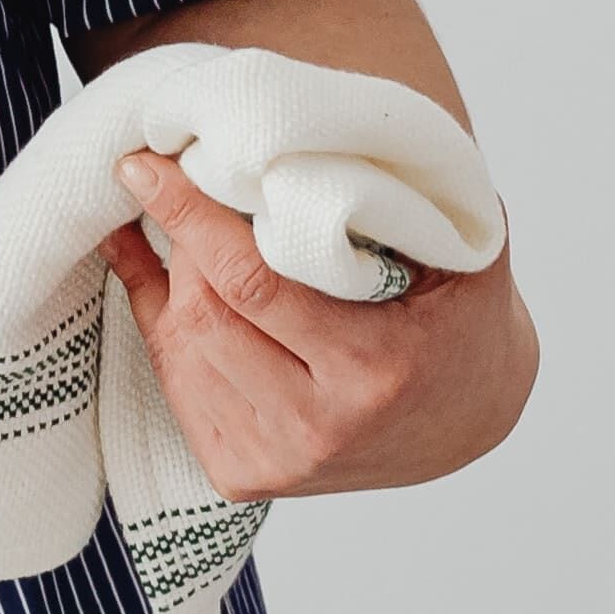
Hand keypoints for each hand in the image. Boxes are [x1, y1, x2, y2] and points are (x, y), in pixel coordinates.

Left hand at [102, 156, 538, 498]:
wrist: (468, 419)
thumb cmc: (463, 318)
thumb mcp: (462, 252)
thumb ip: (406, 197)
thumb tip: (307, 138)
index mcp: (375, 371)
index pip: (253, 282)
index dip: (191, 219)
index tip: (146, 166)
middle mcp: (320, 428)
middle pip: (206, 315)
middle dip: (180, 241)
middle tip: (169, 181)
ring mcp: (276, 461)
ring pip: (183, 349)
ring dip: (172, 280)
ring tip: (182, 229)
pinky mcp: (243, 475)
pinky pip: (178, 384)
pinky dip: (167, 324)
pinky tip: (169, 280)